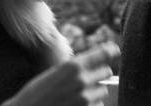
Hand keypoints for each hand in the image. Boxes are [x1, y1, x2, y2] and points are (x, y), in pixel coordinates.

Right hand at [2, 42, 118, 105]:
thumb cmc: (37, 93)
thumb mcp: (54, 74)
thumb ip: (74, 69)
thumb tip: (94, 66)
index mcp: (73, 65)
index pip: (103, 53)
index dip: (110, 51)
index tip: (114, 50)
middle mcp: (82, 80)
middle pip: (106, 72)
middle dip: (98, 74)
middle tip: (86, 77)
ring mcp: (86, 98)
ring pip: (103, 91)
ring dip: (95, 92)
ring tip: (76, 95)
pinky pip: (97, 105)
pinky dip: (90, 105)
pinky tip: (75, 104)